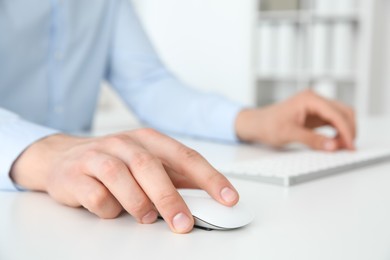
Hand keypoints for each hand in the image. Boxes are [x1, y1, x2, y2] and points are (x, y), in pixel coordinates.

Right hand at [10, 128, 238, 233]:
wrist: (62, 157)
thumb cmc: (114, 161)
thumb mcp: (147, 162)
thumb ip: (175, 177)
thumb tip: (208, 196)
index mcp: (149, 140)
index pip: (186, 156)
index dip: (209, 178)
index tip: (228, 198)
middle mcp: (125, 144)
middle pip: (152, 167)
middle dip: (170, 199)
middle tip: (184, 224)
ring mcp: (98, 156)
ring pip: (121, 177)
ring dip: (138, 203)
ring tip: (147, 218)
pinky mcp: (76, 174)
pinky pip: (96, 195)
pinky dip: (108, 208)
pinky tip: (112, 210)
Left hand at [235, 89, 355, 150]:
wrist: (256, 123)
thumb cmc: (267, 125)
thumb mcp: (289, 134)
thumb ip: (312, 140)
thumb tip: (333, 146)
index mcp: (309, 99)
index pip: (336, 113)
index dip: (346, 130)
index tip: (350, 146)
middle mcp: (314, 99)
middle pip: (343, 112)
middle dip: (348, 130)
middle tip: (347, 148)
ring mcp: (315, 106)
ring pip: (341, 116)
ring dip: (345, 130)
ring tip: (341, 147)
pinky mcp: (315, 114)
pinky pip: (333, 121)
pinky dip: (338, 131)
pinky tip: (335, 143)